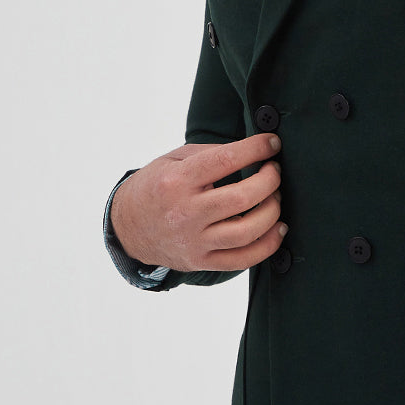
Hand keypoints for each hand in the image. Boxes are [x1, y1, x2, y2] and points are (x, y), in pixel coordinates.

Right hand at [110, 133, 284, 272]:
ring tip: (276, 197)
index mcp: (177, 181)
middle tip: (274, 171)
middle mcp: (185, 212)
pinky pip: (242, 260)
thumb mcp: (173, 160)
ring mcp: (193, 240)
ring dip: (272, 212)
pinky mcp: (201, 261)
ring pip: (246, 232)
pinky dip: (268, 245)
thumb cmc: (155, 187)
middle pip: (242, 197)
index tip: (272, 143)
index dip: (256, 149)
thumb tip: (251, 150)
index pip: (226, 160)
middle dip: (270, 180)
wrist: (127, 227)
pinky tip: (277, 229)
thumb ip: (210, 154)